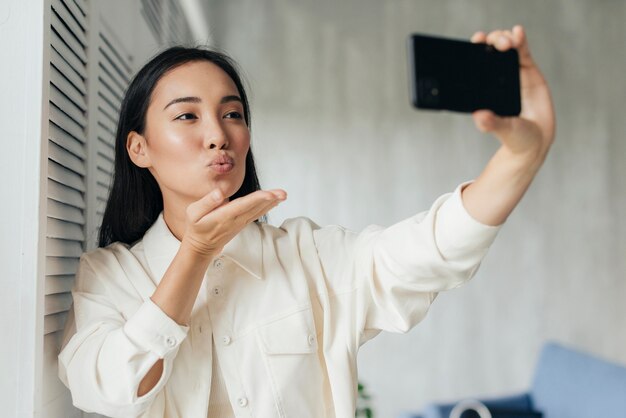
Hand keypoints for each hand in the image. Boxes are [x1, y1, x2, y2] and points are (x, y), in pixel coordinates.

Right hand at [182, 188, 286, 257]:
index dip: (257, 200)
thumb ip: (207, 202)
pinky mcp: (242, 224)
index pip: (242, 206)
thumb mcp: (193, 213)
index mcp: (223, 216)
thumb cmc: (196, 226)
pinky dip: (267, 207)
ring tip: (283, 195)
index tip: (270, 194)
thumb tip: (220, 193)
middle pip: (254, 208)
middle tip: (283, 193)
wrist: (201, 247)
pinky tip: (275, 201)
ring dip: (272, 203)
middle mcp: (234, 220)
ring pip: (258, 211)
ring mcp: (240, 223)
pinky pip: (257, 214)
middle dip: (269, 200)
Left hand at [471, 25, 555, 160]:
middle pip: (490, 51)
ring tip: (507, 42)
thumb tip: (479, 116)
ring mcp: (512, 73)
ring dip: (504, 38)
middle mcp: (495, 79)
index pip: (475, 64)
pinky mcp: (528, 71)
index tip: (476, 42)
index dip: (474, 50)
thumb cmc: (514, 137)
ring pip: (506, 48)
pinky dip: (521, 40)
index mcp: (483, 89)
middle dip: (492, 41)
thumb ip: (491, 123)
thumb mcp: (502, 130)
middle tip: (495, 44)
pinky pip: (523, 52)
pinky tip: (517, 32)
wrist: (535, 141)